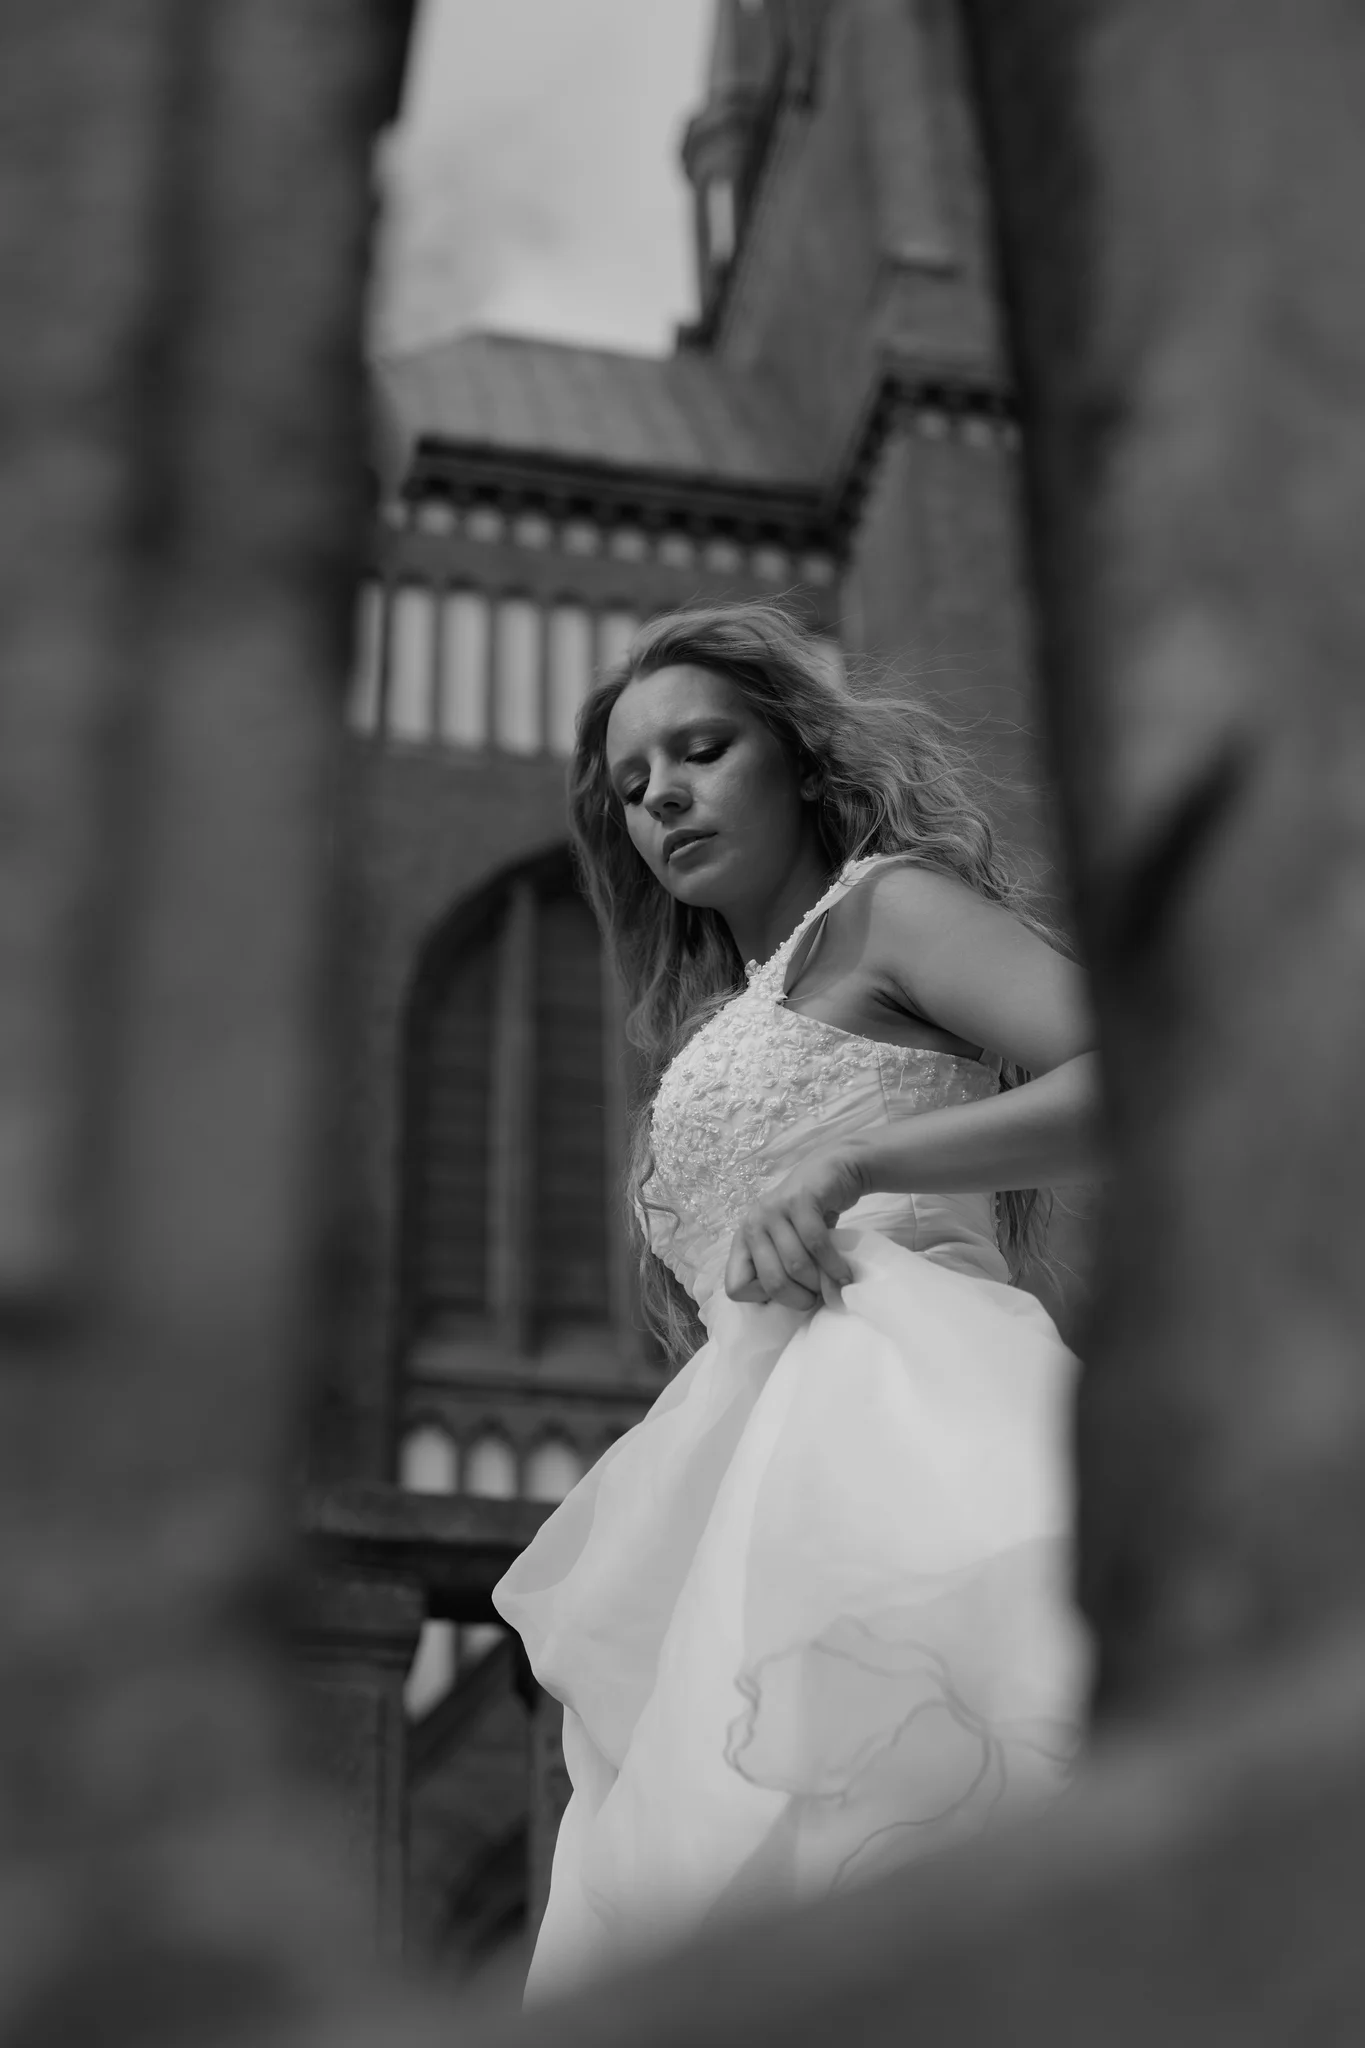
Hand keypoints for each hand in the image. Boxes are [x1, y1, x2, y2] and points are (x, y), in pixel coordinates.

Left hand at [724, 1147, 867, 1307]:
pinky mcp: (799, 1200)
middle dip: (800, 1298)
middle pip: (771, 1282)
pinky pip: (816, 1245)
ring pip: (795, 1266)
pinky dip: (834, 1266)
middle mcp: (752, 1224)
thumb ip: (781, 1268)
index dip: (765, 1298)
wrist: (835, 1170)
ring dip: (820, 1282)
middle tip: (818, 1296)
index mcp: (744, 1240)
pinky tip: (845, 1273)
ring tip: (834, 1283)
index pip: (736, 1288)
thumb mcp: (788, 1243)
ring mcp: (774, 1210)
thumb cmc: (812, 1216)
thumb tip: (794, 1308)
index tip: (791, 1291)